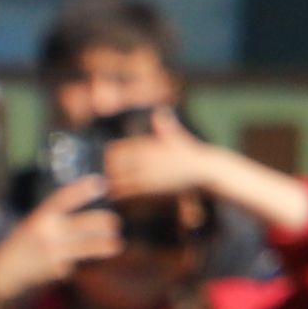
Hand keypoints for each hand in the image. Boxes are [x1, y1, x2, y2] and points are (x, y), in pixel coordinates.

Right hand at [0, 184, 112, 308]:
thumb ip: (55, 217)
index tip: (101, 183)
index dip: (82, 190)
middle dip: (107, 222)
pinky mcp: (58, 269)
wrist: (1, 275)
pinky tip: (77, 261)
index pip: (63, 199)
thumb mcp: (31, 224)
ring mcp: (54, 252)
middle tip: (115, 223)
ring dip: (106, 245)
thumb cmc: (21, 244)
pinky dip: (81, 262)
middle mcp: (48, 233)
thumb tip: (85, 209)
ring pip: (91, 245)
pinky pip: (78, 262)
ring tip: (116, 245)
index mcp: (39, 217)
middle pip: (88, 223)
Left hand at [89, 117, 307, 238]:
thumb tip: (161, 111)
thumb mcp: (180, 139)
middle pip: (113, 163)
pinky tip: (115, 197)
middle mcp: (146, 157)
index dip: (109, 156)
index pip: (118, 148)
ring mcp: (148, 172)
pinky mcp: (152, 187)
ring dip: (109, 183)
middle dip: (105, 170)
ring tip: (103, 187)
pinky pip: (128, 191)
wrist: (209, 171)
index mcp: (150, 145)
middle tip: (98, 176)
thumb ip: (167, 128)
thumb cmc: (195, 156)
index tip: (106, 161)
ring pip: (117, 178)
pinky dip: (118, 194)